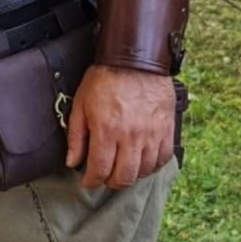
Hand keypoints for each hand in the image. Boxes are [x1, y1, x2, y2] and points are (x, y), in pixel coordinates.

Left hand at [65, 64, 176, 190]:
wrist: (135, 58)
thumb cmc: (105, 79)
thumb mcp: (81, 104)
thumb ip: (77, 136)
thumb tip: (73, 162)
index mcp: (106, 131)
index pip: (99, 170)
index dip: (91, 181)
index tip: (88, 181)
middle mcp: (131, 136)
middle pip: (124, 177)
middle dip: (111, 182)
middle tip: (105, 178)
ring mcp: (152, 134)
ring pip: (145, 171)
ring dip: (132, 175)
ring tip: (123, 169)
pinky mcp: (167, 129)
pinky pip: (164, 158)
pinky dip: (153, 166)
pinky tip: (143, 162)